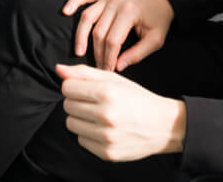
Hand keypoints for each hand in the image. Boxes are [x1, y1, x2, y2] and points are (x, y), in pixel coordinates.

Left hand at [57, 63, 185, 161]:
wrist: (163, 126)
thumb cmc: (137, 99)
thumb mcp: (114, 79)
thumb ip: (84, 73)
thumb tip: (59, 70)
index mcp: (107, 93)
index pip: (67, 88)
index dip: (73, 86)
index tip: (84, 89)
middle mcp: (106, 115)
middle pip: (67, 106)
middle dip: (77, 102)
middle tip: (94, 103)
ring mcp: (107, 136)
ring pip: (71, 124)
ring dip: (80, 119)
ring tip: (97, 116)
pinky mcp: (107, 153)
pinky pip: (81, 141)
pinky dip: (88, 135)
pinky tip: (103, 130)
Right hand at [62, 0, 173, 70]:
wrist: (161, 1)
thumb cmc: (158, 20)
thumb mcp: (155, 40)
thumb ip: (137, 54)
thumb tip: (118, 66)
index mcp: (129, 12)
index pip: (113, 40)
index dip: (108, 58)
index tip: (107, 70)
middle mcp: (116, 2)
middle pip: (98, 31)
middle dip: (96, 52)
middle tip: (97, 66)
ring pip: (87, 16)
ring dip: (80, 35)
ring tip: (79, 51)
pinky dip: (74, 3)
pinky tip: (66, 12)